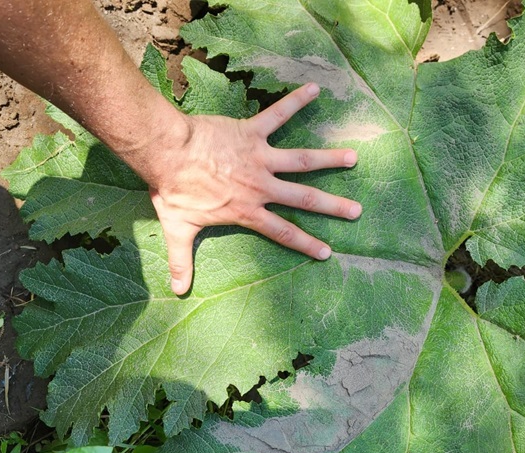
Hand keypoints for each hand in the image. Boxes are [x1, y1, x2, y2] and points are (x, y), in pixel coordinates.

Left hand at [147, 83, 360, 294]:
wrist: (167, 152)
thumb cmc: (173, 189)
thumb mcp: (177, 228)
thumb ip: (181, 260)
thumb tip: (178, 291)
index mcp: (247, 210)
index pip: (283, 232)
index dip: (306, 244)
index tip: (327, 252)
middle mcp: (260, 186)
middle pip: (304, 199)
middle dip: (332, 207)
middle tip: (357, 210)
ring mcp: (259, 158)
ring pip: (302, 160)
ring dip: (329, 158)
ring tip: (353, 158)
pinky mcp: (251, 132)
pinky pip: (278, 114)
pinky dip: (296, 101)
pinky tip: (314, 89)